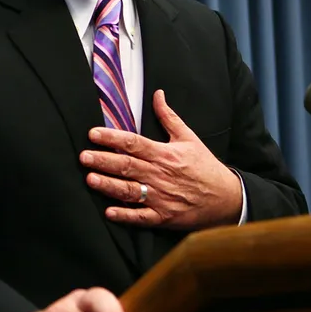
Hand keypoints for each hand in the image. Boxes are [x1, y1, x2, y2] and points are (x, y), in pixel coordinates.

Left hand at [80, 89, 241, 228]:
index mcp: (165, 154)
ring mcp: (162, 197)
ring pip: (131, 190)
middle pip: (128, 166)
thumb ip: (169, 117)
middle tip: (83, 156)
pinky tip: (109, 212)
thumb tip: (157, 94)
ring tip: (90, 179)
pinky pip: (142, 217)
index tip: (93, 134)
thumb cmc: (205, 166)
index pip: (134, 143)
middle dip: (104, 160)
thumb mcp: (189, 138)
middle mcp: (160, 175)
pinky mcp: (164, 217)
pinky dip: (126, 215)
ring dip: (109, 186)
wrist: (228, 198)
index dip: (112, 138)